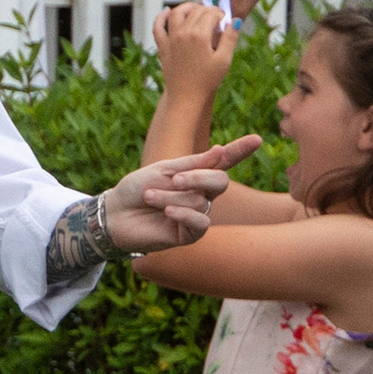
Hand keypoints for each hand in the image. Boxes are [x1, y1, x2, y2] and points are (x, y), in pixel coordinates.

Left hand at [104, 134, 263, 254]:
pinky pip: (200, 222)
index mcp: (196, 175)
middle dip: (197, 177)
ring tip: (149, 198)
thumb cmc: (136, 190)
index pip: (223, 162)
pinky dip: (183, 214)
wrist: (114, 214)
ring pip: (199, 201)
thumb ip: (192, 165)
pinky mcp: (190, 234)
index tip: (257, 139)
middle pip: (220, 182)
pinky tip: (166, 212)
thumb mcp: (162, 170)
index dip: (239, 151)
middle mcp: (202, 194)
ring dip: (171, 197)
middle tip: (172, 179)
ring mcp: (197, 214)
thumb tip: (220, 151)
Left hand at [150, 0, 238, 98]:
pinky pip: (157, 27)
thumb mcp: (224, 59)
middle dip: (207, 10)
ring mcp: (170, 39)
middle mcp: (182, 33)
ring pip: (176, 13)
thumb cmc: (207, 80)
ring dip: (187, 7)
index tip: (225, 21)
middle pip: (195, 11)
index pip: (211, 13)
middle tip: (215, 18)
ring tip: (197, 10)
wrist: (185, 97)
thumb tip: (235, 20)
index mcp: (198, 35)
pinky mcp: (162, 47)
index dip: (220, 14)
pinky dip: (161, 17)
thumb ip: (230, 38)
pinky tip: (167, 11)